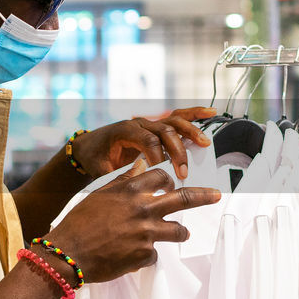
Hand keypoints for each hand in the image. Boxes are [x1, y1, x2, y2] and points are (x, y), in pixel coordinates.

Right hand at [44, 160, 221, 283]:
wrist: (68, 253)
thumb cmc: (79, 222)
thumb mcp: (100, 195)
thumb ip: (124, 182)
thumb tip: (140, 166)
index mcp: (131, 190)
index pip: (162, 177)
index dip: (169, 180)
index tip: (172, 184)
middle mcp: (143, 209)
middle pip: (184, 199)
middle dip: (204, 196)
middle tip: (216, 195)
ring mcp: (146, 234)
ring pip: (178, 231)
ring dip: (181, 232)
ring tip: (182, 233)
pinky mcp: (144, 256)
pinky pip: (154, 255)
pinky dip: (144, 255)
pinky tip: (129, 256)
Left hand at [70, 107, 215, 180]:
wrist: (89, 145)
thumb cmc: (94, 156)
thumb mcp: (99, 169)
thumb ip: (115, 177)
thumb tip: (134, 186)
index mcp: (125, 130)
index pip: (147, 140)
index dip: (158, 157)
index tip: (164, 174)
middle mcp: (139, 122)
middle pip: (165, 131)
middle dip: (177, 152)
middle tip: (183, 172)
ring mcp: (149, 122)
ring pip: (174, 121)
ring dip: (191, 132)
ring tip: (204, 144)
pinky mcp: (156, 125)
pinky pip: (177, 116)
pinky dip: (194, 114)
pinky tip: (209, 112)